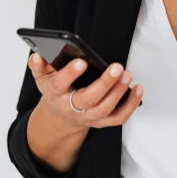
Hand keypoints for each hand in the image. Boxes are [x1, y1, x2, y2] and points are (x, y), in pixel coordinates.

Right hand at [28, 52, 143, 128]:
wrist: (60, 115)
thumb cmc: (55, 88)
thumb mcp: (42, 76)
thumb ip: (39, 65)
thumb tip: (37, 55)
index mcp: (55, 92)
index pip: (60, 84)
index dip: (70, 74)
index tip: (81, 61)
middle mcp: (71, 107)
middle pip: (88, 99)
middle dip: (104, 83)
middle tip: (117, 67)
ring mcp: (87, 117)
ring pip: (104, 109)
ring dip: (118, 92)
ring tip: (128, 74)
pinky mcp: (101, 122)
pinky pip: (118, 118)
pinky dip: (130, 105)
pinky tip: (138, 89)